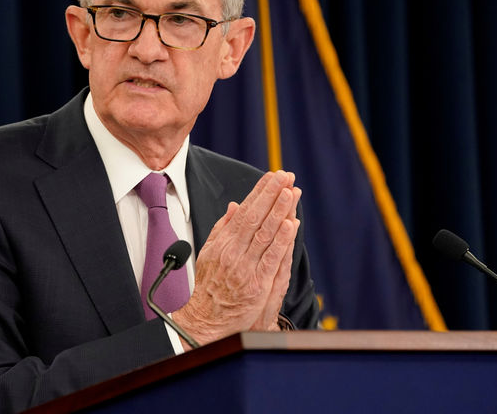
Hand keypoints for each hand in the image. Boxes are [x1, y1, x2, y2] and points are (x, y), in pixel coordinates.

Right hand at [172, 170, 300, 344]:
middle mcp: (233, 252)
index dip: (259, 192)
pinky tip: (290, 225)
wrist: (206, 320)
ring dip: (279, 211)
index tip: (272, 176)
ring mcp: (245, 268)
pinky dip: (281, 241)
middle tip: (286, 175)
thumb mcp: (209, 253)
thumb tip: (233, 206)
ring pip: (265, 234)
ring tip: (291, 191)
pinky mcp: (257, 285)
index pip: (244, 211)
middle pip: (255, 217)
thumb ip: (222, 229)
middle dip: (271, 194)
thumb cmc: (209, 287)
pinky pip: (271, 259)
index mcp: (223, 243)